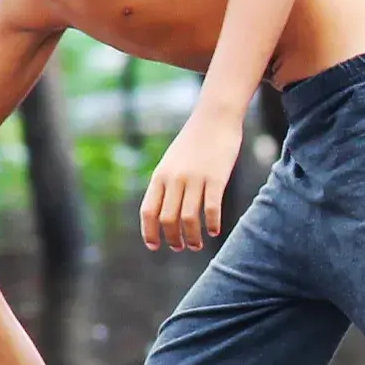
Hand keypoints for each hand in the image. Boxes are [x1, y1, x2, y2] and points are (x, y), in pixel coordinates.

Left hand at [142, 113, 240, 251]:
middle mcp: (174, 179)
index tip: (154, 246)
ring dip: (192, 237)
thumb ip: (166, 183)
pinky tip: (215, 231)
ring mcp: (195, 179)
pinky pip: (211, 209)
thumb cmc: (194, 141)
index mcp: (160, 176)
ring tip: (197, 245)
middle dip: (173, 239)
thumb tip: (164, 212)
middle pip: (167, 220)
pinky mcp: (216, 178)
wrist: (214, 117)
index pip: (148, 211)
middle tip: (180, 247)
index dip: (149, 233)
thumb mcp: (172, 161)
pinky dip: (212, 224)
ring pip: (188, 219)